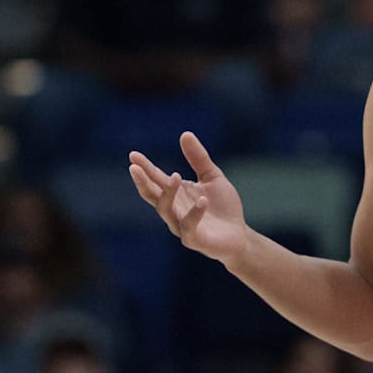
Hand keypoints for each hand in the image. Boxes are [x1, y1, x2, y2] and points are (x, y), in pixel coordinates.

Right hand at [128, 131, 248, 264]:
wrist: (239, 235)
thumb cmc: (223, 207)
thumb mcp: (212, 177)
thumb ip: (199, 158)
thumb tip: (185, 133)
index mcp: (176, 194)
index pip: (156, 180)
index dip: (144, 168)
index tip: (133, 155)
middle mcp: (174, 210)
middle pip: (152, 196)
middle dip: (143, 182)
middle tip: (134, 168)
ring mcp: (181, 226)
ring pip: (166, 210)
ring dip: (168, 193)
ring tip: (175, 176)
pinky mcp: (194, 239)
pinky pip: (189, 226)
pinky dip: (195, 213)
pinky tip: (203, 200)